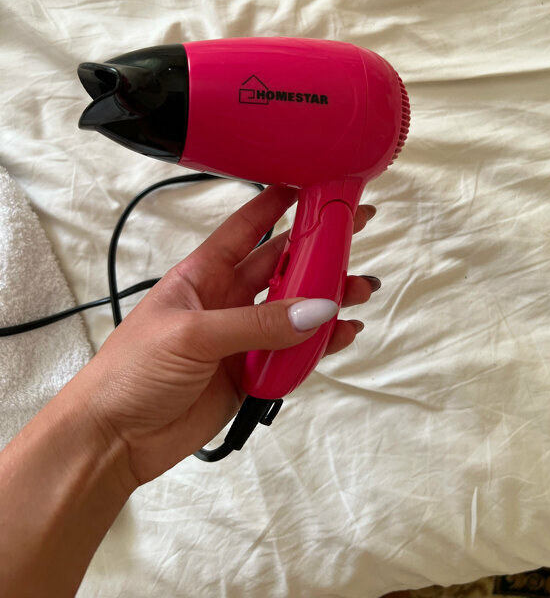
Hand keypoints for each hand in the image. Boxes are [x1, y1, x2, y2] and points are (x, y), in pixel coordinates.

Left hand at [76, 185, 378, 484]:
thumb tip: (318, 309)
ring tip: (361, 289)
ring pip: (294, 309)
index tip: (311, 184)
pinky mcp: (250, 374)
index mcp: (203, 274)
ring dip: (327, 297)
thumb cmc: (132, 371)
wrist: (115, 439)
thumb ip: (258, 323)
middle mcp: (226, 300)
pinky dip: (320, 344)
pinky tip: (343, 334)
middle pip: (281, 265)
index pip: (246, 228)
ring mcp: (240, 337)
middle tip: (356, 230)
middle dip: (319, 249)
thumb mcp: (192, 335)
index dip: (276, 203)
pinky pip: (293, 353)